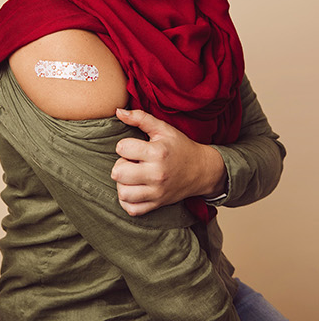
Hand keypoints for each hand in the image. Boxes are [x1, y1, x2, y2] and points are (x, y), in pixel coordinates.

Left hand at [112, 108, 226, 215]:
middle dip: (121, 165)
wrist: (203, 170)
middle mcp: (157, 174)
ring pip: (122, 193)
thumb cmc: (179, 147)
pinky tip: (134, 190)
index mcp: (158, 153)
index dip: (124, 146)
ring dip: (123, 184)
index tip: (135, 147)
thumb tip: (117, 111)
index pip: (121, 148)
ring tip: (132, 177)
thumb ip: (140, 118)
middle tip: (133, 163)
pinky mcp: (158, 204)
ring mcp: (158, 192)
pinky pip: (132, 209)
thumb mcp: (163, 129)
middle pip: (117, 172)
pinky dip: (128, 202)